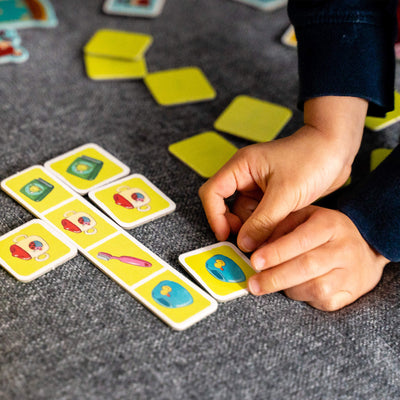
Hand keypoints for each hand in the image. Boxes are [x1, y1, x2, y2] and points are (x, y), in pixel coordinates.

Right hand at [199, 96, 367, 252]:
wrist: (338, 151)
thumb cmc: (312, 160)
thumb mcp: (285, 194)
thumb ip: (262, 222)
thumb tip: (243, 245)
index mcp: (241, 167)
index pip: (212, 192)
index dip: (214, 216)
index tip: (225, 236)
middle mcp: (246, 177)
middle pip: (229, 208)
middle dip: (240, 226)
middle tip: (254, 242)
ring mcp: (259, 187)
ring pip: (247, 215)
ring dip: (258, 228)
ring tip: (276, 233)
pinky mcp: (272, 196)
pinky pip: (262, 216)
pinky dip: (269, 226)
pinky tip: (283, 228)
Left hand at [247, 206, 388, 310]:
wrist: (363, 251)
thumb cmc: (322, 232)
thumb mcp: (302, 218)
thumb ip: (277, 228)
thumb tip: (252, 247)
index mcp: (329, 224)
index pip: (301, 240)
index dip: (276, 252)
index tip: (255, 261)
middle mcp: (343, 248)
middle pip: (307, 267)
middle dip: (275, 277)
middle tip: (253, 284)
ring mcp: (349, 273)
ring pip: (314, 287)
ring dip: (287, 288)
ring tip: (273, 282)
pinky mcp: (349, 294)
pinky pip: (321, 301)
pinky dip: (302, 297)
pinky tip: (294, 288)